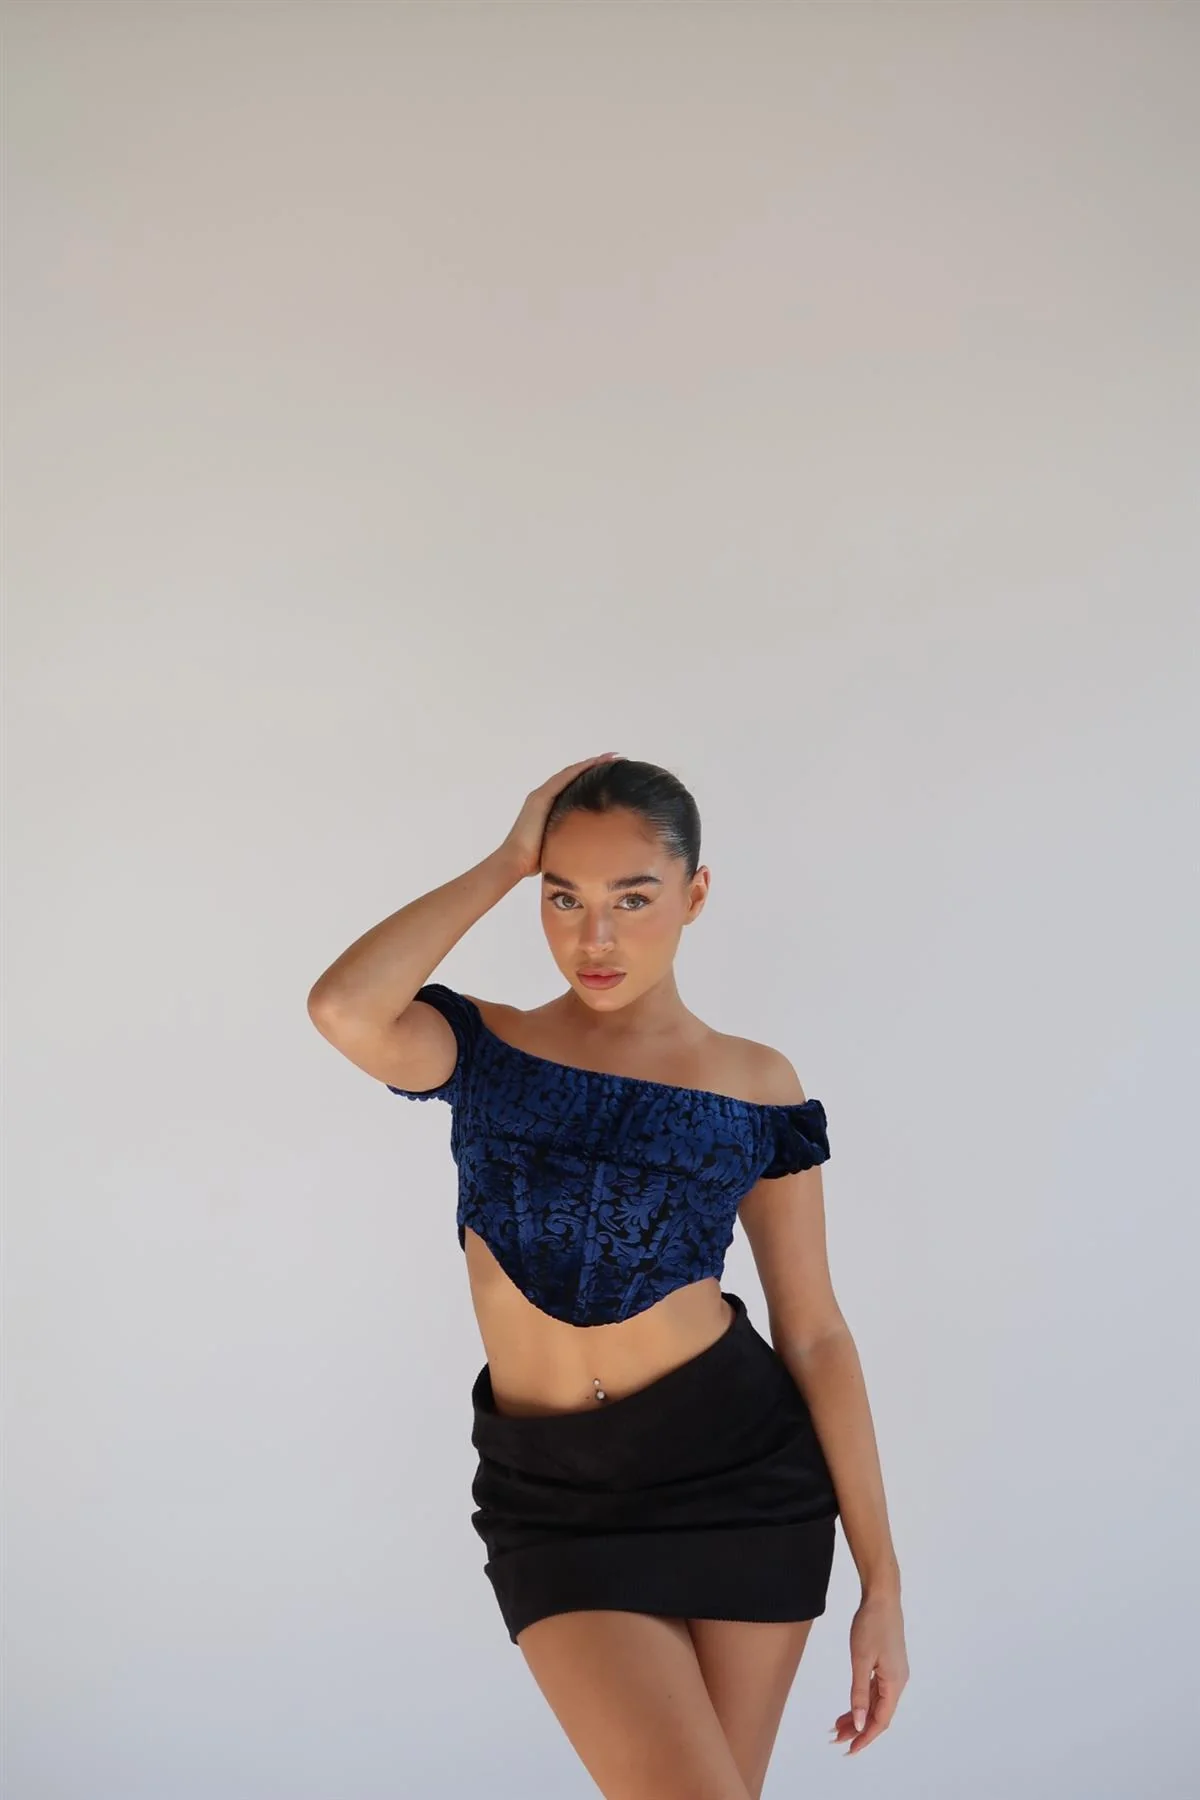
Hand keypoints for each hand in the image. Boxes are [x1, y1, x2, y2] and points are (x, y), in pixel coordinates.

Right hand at [498, 753, 624, 879]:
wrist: (515, 861)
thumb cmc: (536, 859)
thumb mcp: (560, 843)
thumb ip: (571, 837)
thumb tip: (593, 846)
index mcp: (548, 806)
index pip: (573, 786)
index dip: (591, 776)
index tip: (611, 771)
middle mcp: (544, 797)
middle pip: (573, 775)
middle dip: (595, 765)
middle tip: (616, 758)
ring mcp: (541, 796)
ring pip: (570, 773)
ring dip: (591, 763)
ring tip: (610, 757)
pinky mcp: (540, 799)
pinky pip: (564, 779)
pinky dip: (580, 769)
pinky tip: (595, 763)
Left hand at [830, 1588, 908, 1756]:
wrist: (882, 1597)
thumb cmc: (871, 1625)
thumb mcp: (861, 1660)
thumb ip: (859, 1694)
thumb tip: (860, 1724)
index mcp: (895, 1683)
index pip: (881, 1720)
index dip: (866, 1737)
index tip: (850, 1750)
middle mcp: (898, 1681)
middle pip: (879, 1714)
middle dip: (859, 1729)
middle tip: (837, 1739)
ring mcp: (894, 1672)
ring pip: (877, 1702)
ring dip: (859, 1715)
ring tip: (838, 1726)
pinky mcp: (888, 1664)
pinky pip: (876, 1690)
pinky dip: (863, 1700)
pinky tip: (851, 1706)